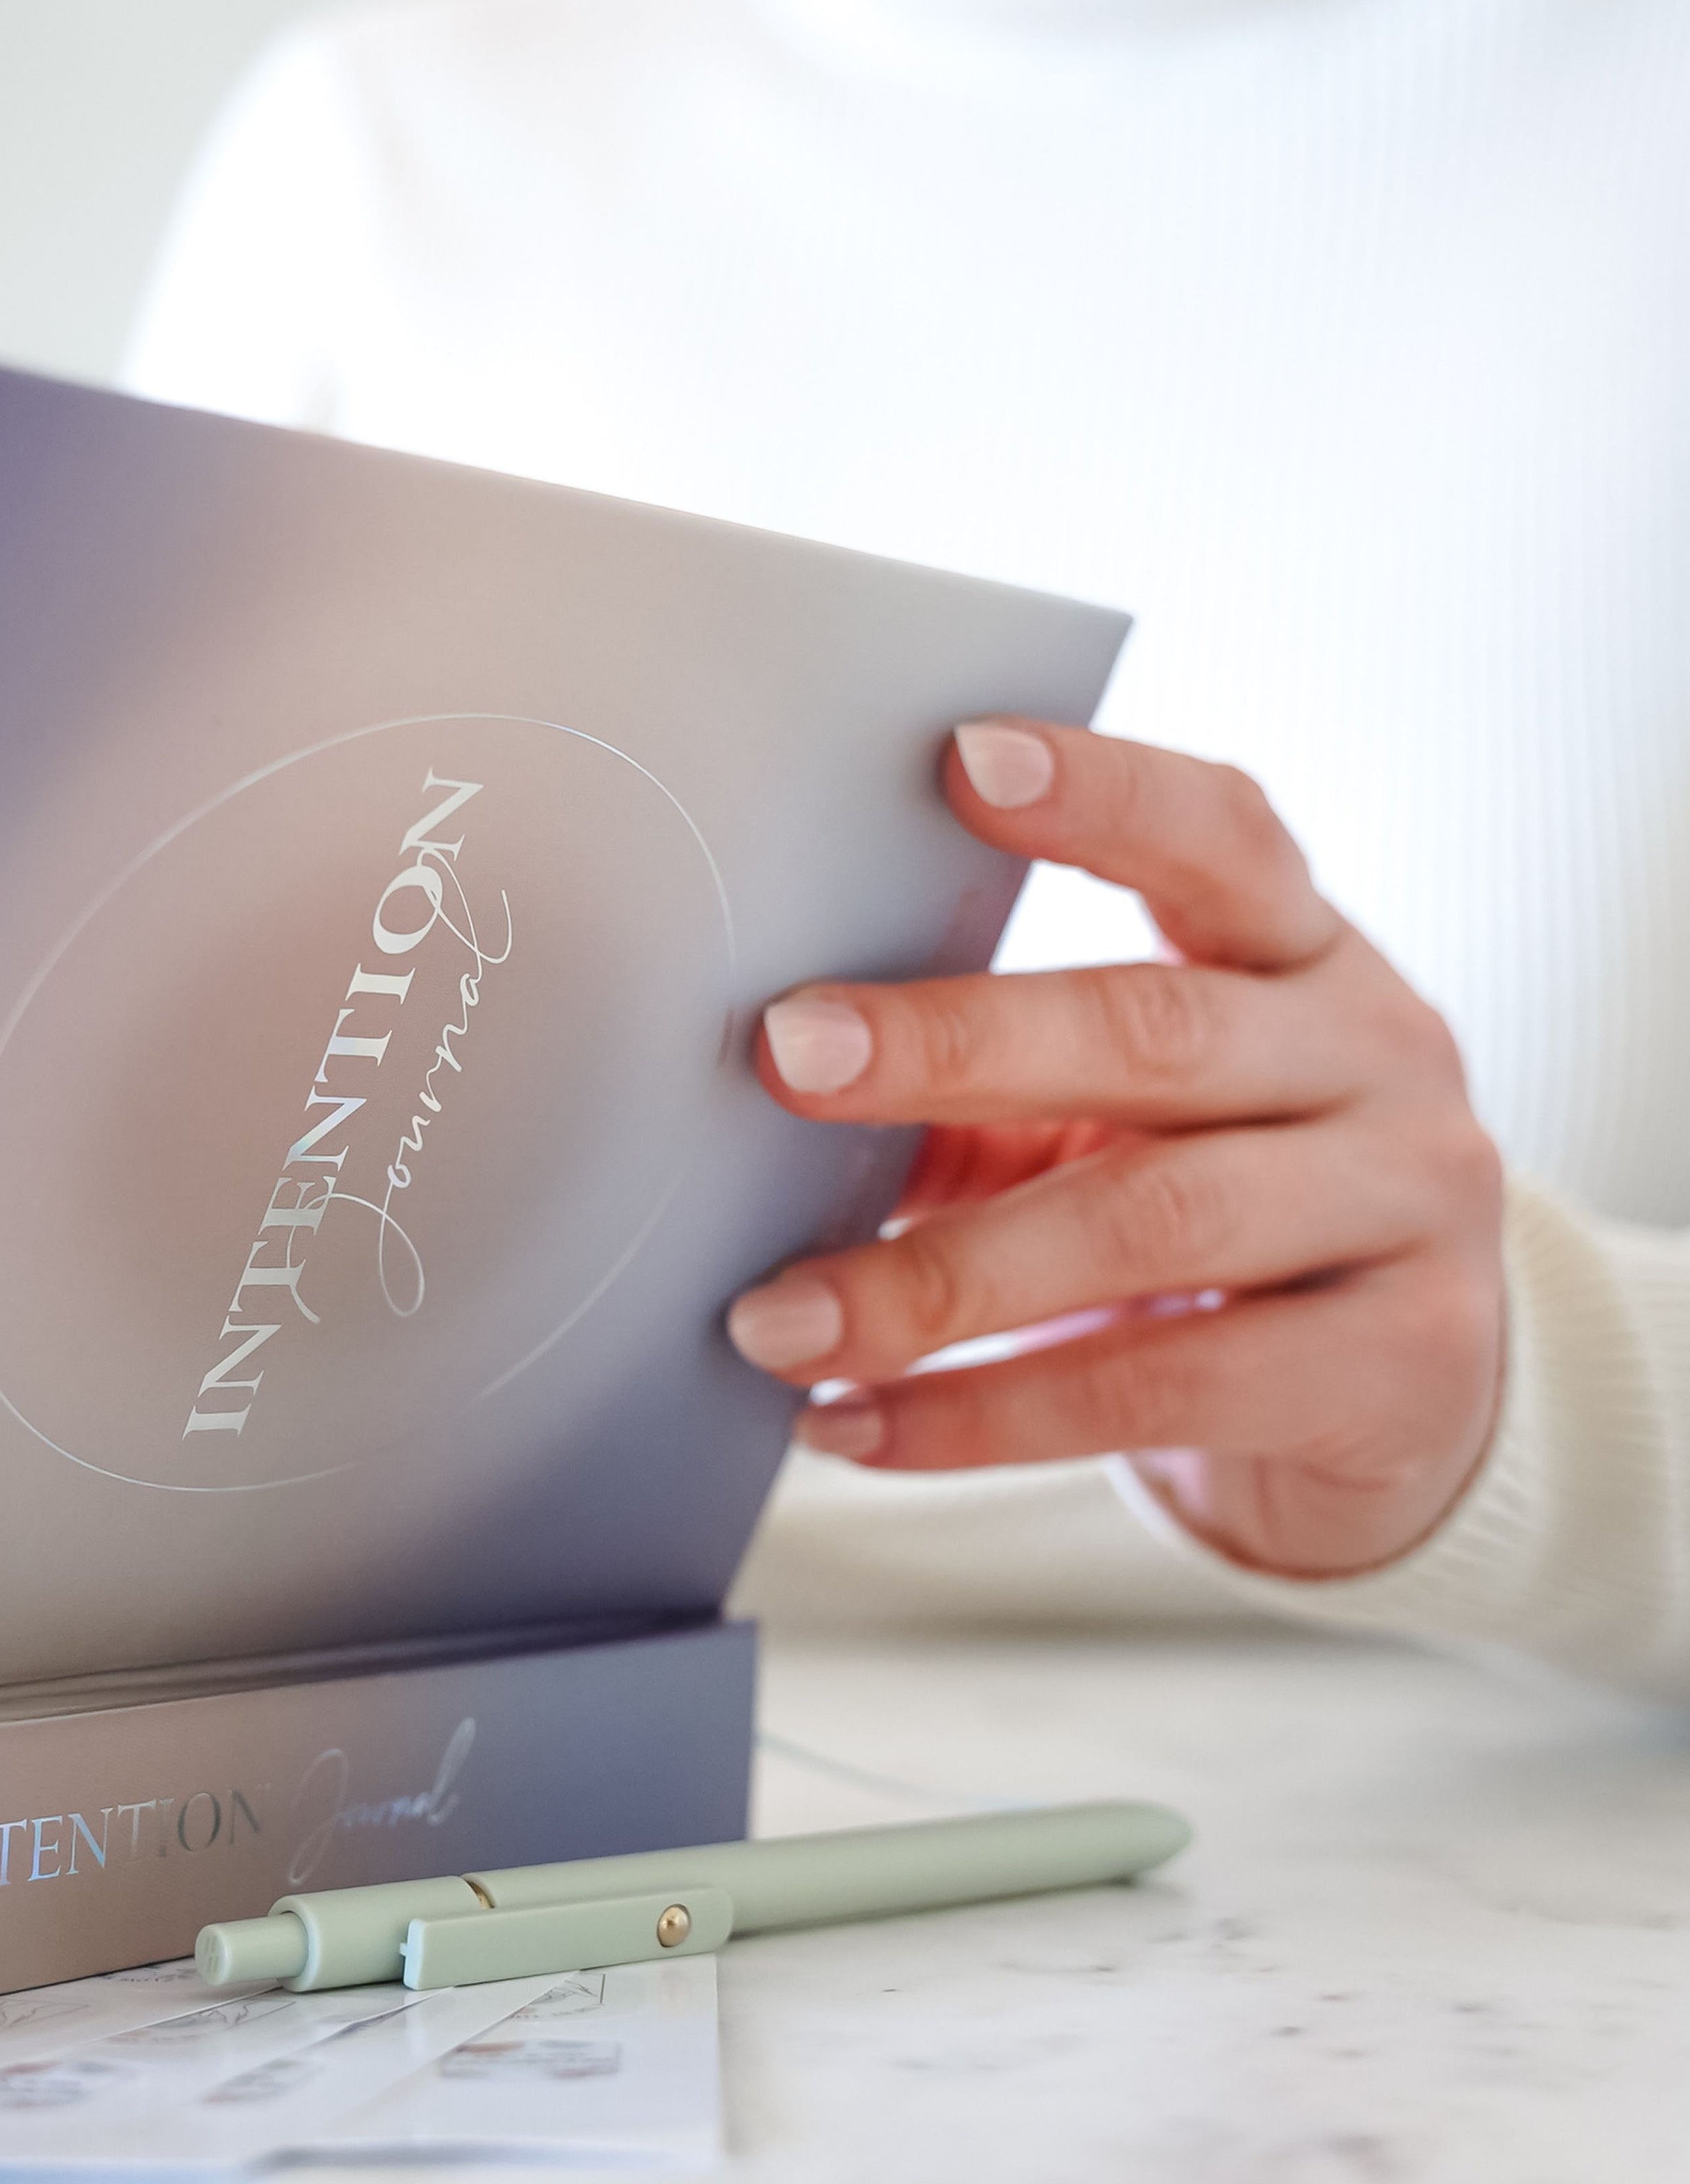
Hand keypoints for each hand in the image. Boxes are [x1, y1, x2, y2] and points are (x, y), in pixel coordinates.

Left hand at [726, 717, 1506, 1578]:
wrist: (1406, 1401)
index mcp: (1303, 958)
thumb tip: (782, 1087)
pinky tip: (853, 1425)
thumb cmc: (1224, 1222)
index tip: (957, 758)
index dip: (1098, 795)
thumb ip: (993, 1094)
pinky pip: (1156, 1388)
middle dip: (955, 1045)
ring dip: (936, 1280)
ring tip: (777, 1321)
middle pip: (1157, 1032)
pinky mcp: (1395, 1367)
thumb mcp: (1132, 1125)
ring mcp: (1406, 1210)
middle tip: (786, 1055)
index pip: (1219, 837)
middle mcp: (1377, 1058)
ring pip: (1152, 1221)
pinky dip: (980, 1415)